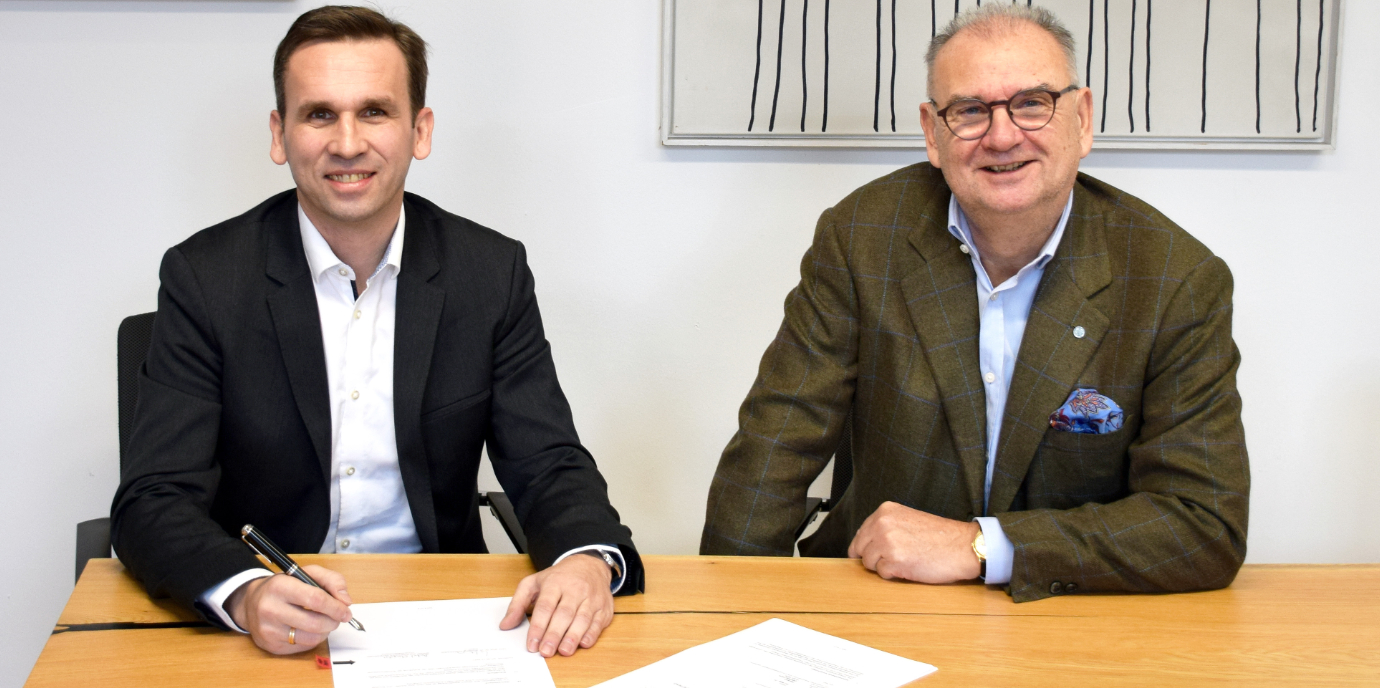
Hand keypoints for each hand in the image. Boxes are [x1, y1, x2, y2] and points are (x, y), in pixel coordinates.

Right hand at [226, 565, 353, 653]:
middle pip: (315, 622)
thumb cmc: (283, 587)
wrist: (250, 603)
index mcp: (280, 586)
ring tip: (323, 622)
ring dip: (325, 631)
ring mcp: (268, 629)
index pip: (315, 599)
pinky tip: (309, 629)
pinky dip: (313, 639)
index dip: (335, 607)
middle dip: (333, 621)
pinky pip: (303, 647)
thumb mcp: (306, 573)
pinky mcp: (270, 645)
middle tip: (337, 618)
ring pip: (311, 638)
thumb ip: (331, 580)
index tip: (346, 611)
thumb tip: (345, 601)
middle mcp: (270, 608)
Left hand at [499, 553, 613, 657]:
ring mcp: (591, 598)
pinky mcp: (603, 607)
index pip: (545, 606)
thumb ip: (518, 603)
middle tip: (546, 651)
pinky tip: (583, 644)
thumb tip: (505, 625)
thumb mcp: (534, 583)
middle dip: (554, 634)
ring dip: (573, 637)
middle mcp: (575, 589)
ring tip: (563, 651)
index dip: (538, 626)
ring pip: (583, 618)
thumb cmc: (559, 578)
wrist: (589, 565)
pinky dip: (592, 634)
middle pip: (564, 613)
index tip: (532, 644)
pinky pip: (598, 622)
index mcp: (555, 583)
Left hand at [847, 501, 981, 583]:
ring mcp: (887, 542)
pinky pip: (882, 574)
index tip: (878, 553)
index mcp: (884, 511)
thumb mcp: (906, 519)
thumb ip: (884, 527)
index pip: (860, 534)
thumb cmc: (939, 536)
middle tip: (894, 559)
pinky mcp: (894, 561)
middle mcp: (882, 524)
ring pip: (869, 564)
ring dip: (884, 567)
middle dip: (873, 558)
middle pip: (860, 549)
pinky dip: (894, 575)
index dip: (867, 548)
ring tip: (905, 560)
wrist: (963, 546)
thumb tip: (861, 545)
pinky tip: (910, 567)